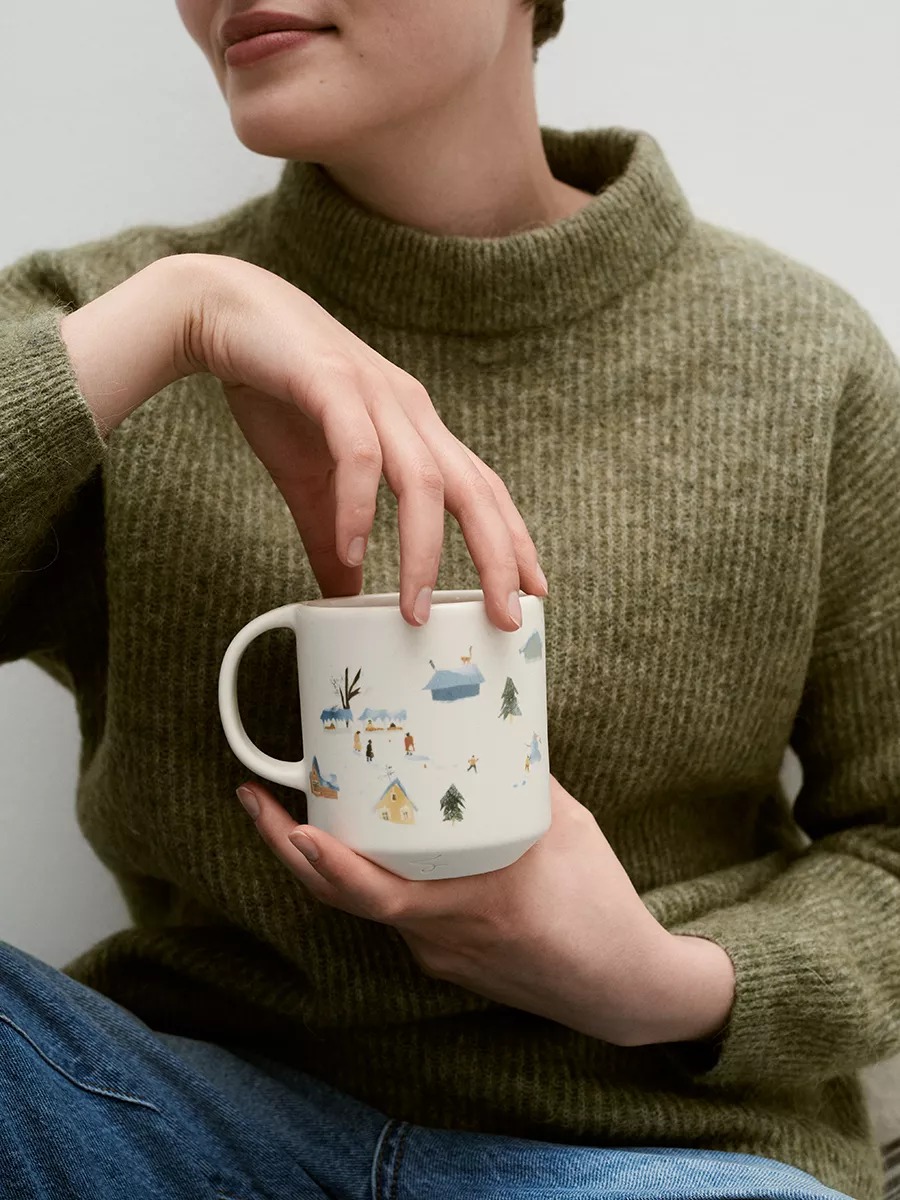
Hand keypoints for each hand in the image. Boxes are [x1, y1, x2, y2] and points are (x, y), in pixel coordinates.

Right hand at [168, 253, 545, 628]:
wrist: (223, 312)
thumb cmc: (277, 393)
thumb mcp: (308, 482)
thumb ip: (330, 539)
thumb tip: (342, 597)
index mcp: (416, 430)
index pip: (482, 489)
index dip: (512, 540)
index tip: (533, 590)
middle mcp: (410, 412)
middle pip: (474, 490)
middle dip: (497, 556)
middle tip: (506, 616)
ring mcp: (375, 395)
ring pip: (424, 480)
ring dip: (426, 550)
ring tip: (416, 609)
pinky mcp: (330, 383)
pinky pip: (358, 453)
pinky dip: (358, 505)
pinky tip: (351, 551)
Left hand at [235, 774, 735, 1047]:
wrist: (624, 987)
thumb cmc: (601, 906)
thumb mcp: (566, 826)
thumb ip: (521, 780)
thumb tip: (488, 728)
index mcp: (473, 904)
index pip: (376, 895)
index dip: (325, 863)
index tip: (292, 825)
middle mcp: (442, 938)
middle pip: (346, 898)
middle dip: (290, 848)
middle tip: (254, 799)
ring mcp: (441, 956)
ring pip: (368, 906)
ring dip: (329, 864)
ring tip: (304, 811)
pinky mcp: (449, 963)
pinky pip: (398, 917)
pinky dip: (374, 880)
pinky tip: (380, 848)